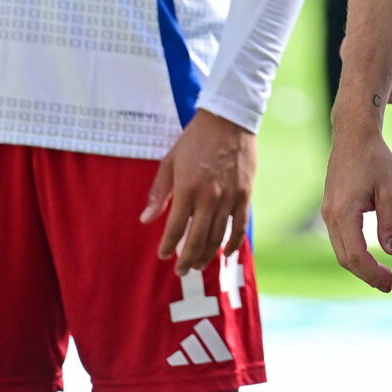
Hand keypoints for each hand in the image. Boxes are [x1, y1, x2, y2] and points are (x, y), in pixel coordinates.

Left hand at [141, 108, 256, 276]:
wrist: (228, 119)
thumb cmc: (194, 139)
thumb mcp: (170, 161)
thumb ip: (158, 193)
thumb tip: (145, 219)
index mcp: (187, 189)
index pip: (175, 229)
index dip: (168, 246)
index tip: (164, 256)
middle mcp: (209, 197)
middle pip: (196, 239)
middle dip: (187, 259)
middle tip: (181, 271)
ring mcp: (229, 197)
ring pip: (217, 236)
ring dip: (207, 254)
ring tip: (199, 264)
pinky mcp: (245, 194)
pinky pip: (239, 226)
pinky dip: (233, 242)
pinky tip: (226, 253)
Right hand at [321, 125, 391, 291]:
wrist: (354, 134)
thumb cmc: (374, 158)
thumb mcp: (389, 189)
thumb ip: (389, 222)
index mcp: (344, 212)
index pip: (356, 255)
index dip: (373, 273)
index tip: (391, 282)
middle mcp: (331, 215)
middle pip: (345, 258)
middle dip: (366, 275)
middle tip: (388, 284)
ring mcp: (328, 211)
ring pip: (340, 249)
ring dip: (360, 265)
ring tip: (381, 274)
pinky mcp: (331, 207)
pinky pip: (339, 238)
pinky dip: (353, 251)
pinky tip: (370, 254)